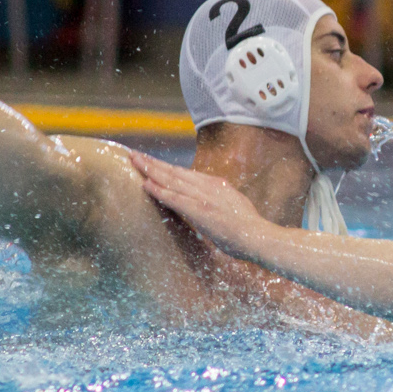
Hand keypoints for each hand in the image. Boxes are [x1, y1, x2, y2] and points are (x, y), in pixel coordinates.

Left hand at [128, 149, 266, 253]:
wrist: (258, 237)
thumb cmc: (249, 229)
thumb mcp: (235, 206)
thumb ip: (221, 199)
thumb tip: (213, 200)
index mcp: (216, 185)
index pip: (185, 173)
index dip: (166, 167)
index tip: (152, 161)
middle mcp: (208, 186)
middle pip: (174, 171)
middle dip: (153, 162)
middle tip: (134, 154)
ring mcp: (203, 197)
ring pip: (171, 179)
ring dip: (150, 170)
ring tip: (134, 161)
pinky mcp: (199, 210)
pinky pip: (174, 198)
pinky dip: (158, 190)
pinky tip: (145, 184)